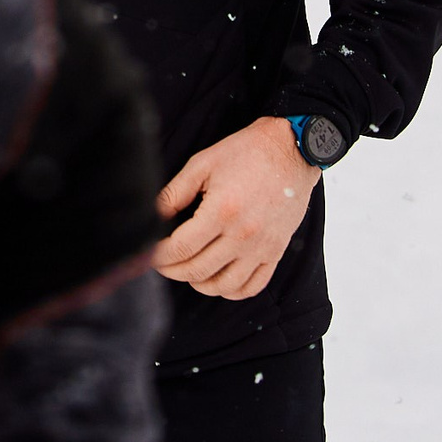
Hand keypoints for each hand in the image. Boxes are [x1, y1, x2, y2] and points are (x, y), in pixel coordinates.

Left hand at [152, 118, 319, 301]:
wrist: (291, 150)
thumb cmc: (245, 152)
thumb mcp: (202, 163)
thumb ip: (175, 193)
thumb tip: (153, 217)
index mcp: (222, 211)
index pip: (181, 248)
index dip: (159, 255)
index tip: (149, 252)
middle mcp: (243, 235)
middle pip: (197, 270)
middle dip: (172, 270)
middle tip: (162, 261)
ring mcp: (262, 247)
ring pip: (223, 285)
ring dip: (199, 283)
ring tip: (187, 269)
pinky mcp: (276, 251)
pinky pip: (252, 286)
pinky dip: (230, 290)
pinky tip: (217, 278)